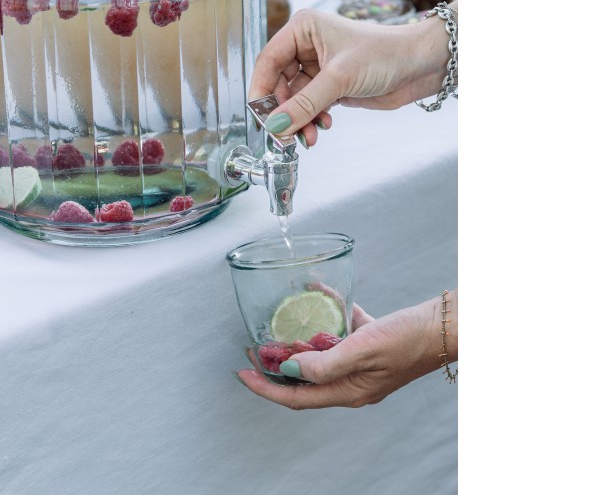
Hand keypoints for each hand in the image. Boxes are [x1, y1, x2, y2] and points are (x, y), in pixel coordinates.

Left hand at [235, 295, 456, 408]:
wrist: (446, 325)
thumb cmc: (408, 338)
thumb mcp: (364, 349)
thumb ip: (326, 361)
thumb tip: (292, 368)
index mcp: (349, 390)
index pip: (297, 396)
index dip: (266, 387)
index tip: (242, 372)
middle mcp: (353, 381)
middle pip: (305, 378)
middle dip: (277, 364)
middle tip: (254, 347)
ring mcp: (362, 363)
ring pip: (321, 353)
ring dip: (301, 338)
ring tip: (280, 322)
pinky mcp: (371, 343)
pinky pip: (342, 331)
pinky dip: (330, 314)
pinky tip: (321, 292)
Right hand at [248, 1, 457, 147]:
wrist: (421, 66)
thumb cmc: (386, 53)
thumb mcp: (339, 78)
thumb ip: (304, 103)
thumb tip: (275, 124)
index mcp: (303, 29)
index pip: (268, 60)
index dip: (261, 88)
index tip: (258, 114)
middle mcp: (306, 46)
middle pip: (278, 83)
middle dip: (283, 110)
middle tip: (284, 133)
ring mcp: (318, 68)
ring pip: (294, 99)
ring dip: (299, 120)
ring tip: (310, 135)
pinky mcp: (330, 86)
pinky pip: (309, 107)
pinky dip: (312, 120)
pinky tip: (324, 126)